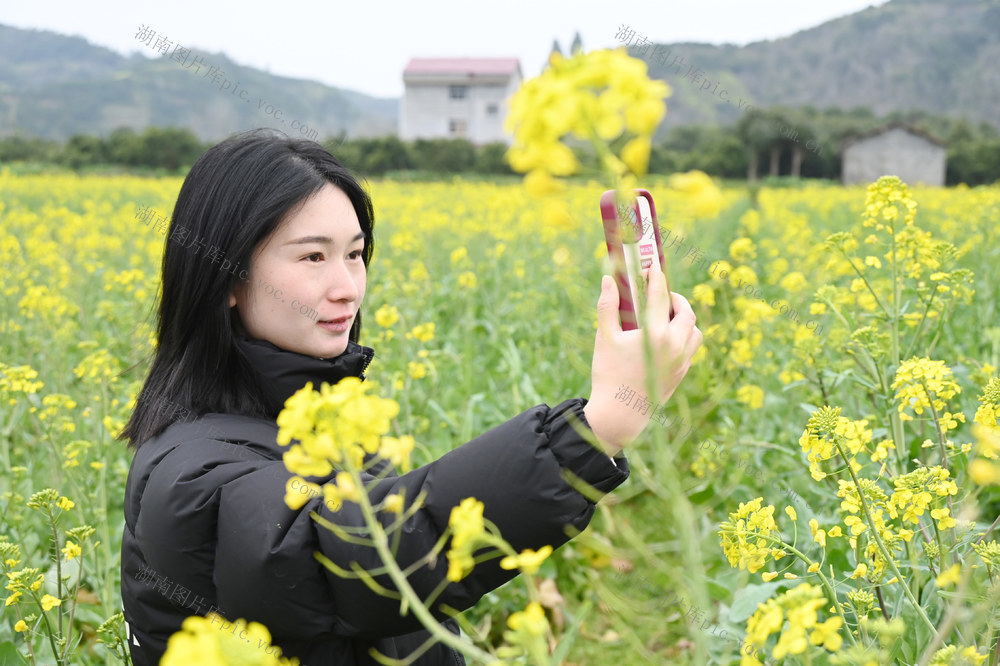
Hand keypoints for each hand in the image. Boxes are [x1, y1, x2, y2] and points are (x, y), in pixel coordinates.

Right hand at [583, 259, 701, 455]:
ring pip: (695, 331)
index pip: (660, 296)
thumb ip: (608, 306)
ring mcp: (682, 361)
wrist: (620, 414)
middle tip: (661, 293)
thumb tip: (608, 279)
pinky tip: (666, 338)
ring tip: (667, 316)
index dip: (657, 278)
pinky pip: (691, 348)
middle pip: (686, 311)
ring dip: (684, 319)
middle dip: (675, 298)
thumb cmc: (609, 374)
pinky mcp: (683, 373)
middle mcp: (675, 345)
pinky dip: (683, 337)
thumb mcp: (605, 338)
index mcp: (655, 334)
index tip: (653, 267)